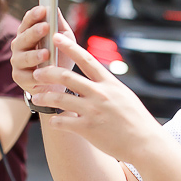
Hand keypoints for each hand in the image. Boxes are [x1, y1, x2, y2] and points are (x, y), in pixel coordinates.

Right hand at [11, 5, 74, 94]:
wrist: (59, 82)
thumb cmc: (60, 57)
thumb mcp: (64, 39)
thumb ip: (59, 25)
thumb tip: (55, 8)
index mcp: (28, 33)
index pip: (28, 21)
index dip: (34, 15)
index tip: (43, 9)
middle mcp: (19, 46)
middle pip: (24, 37)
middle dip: (35, 32)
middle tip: (45, 27)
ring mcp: (18, 62)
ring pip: (24, 57)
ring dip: (35, 55)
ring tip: (46, 53)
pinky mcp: (20, 78)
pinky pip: (28, 76)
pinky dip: (37, 75)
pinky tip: (44, 74)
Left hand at [29, 33, 162, 162]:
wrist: (145, 142)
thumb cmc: (136, 120)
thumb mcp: (124, 95)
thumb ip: (108, 86)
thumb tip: (96, 77)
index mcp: (109, 83)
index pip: (86, 59)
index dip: (69, 46)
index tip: (56, 37)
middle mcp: (100, 94)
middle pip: (67, 77)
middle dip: (47, 73)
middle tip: (37, 73)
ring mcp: (93, 111)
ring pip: (60, 98)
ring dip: (44, 96)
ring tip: (35, 97)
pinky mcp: (88, 129)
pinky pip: (64, 122)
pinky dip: (55, 120)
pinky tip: (52, 120)